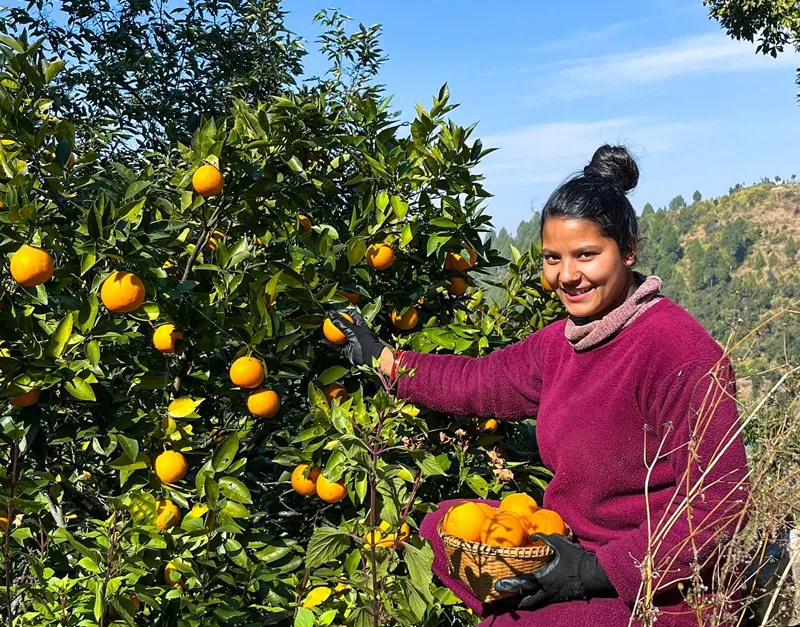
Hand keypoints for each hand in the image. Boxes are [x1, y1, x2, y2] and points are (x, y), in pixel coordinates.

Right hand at [325, 310, 386, 366]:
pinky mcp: (347, 351)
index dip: (344, 312)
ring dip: (331, 335)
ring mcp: (351, 342)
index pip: (352, 315)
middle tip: (326, 321)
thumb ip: (342, 323)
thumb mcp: (352, 330)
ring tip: (322, 331)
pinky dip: (330, 345)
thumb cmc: (365, 341)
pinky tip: (323, 342)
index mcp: (360, 325)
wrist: (370, 358)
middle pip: (344, 326)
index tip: (335, 312)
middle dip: (335, 323)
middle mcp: (355, 333)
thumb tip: (331, 314)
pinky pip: (337, 347)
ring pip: (339, 337)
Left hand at [494, 534, 613, 608]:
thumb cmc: (577, 559)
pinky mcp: (559, 598)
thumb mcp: (561, 544)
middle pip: (526, 602)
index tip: (497, 586)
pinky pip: (541, 602)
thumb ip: (545, 538)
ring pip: (534, 604)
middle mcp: (547, 591)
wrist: (594, 574)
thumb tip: (532, 535)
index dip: (510, 586)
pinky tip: (529, 596)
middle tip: (501, 599)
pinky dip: (532, 601)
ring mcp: (553, 597)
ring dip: (522, 603)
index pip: (523, 585)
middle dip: (512, 602)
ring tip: (512, 601)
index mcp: (545, 579)